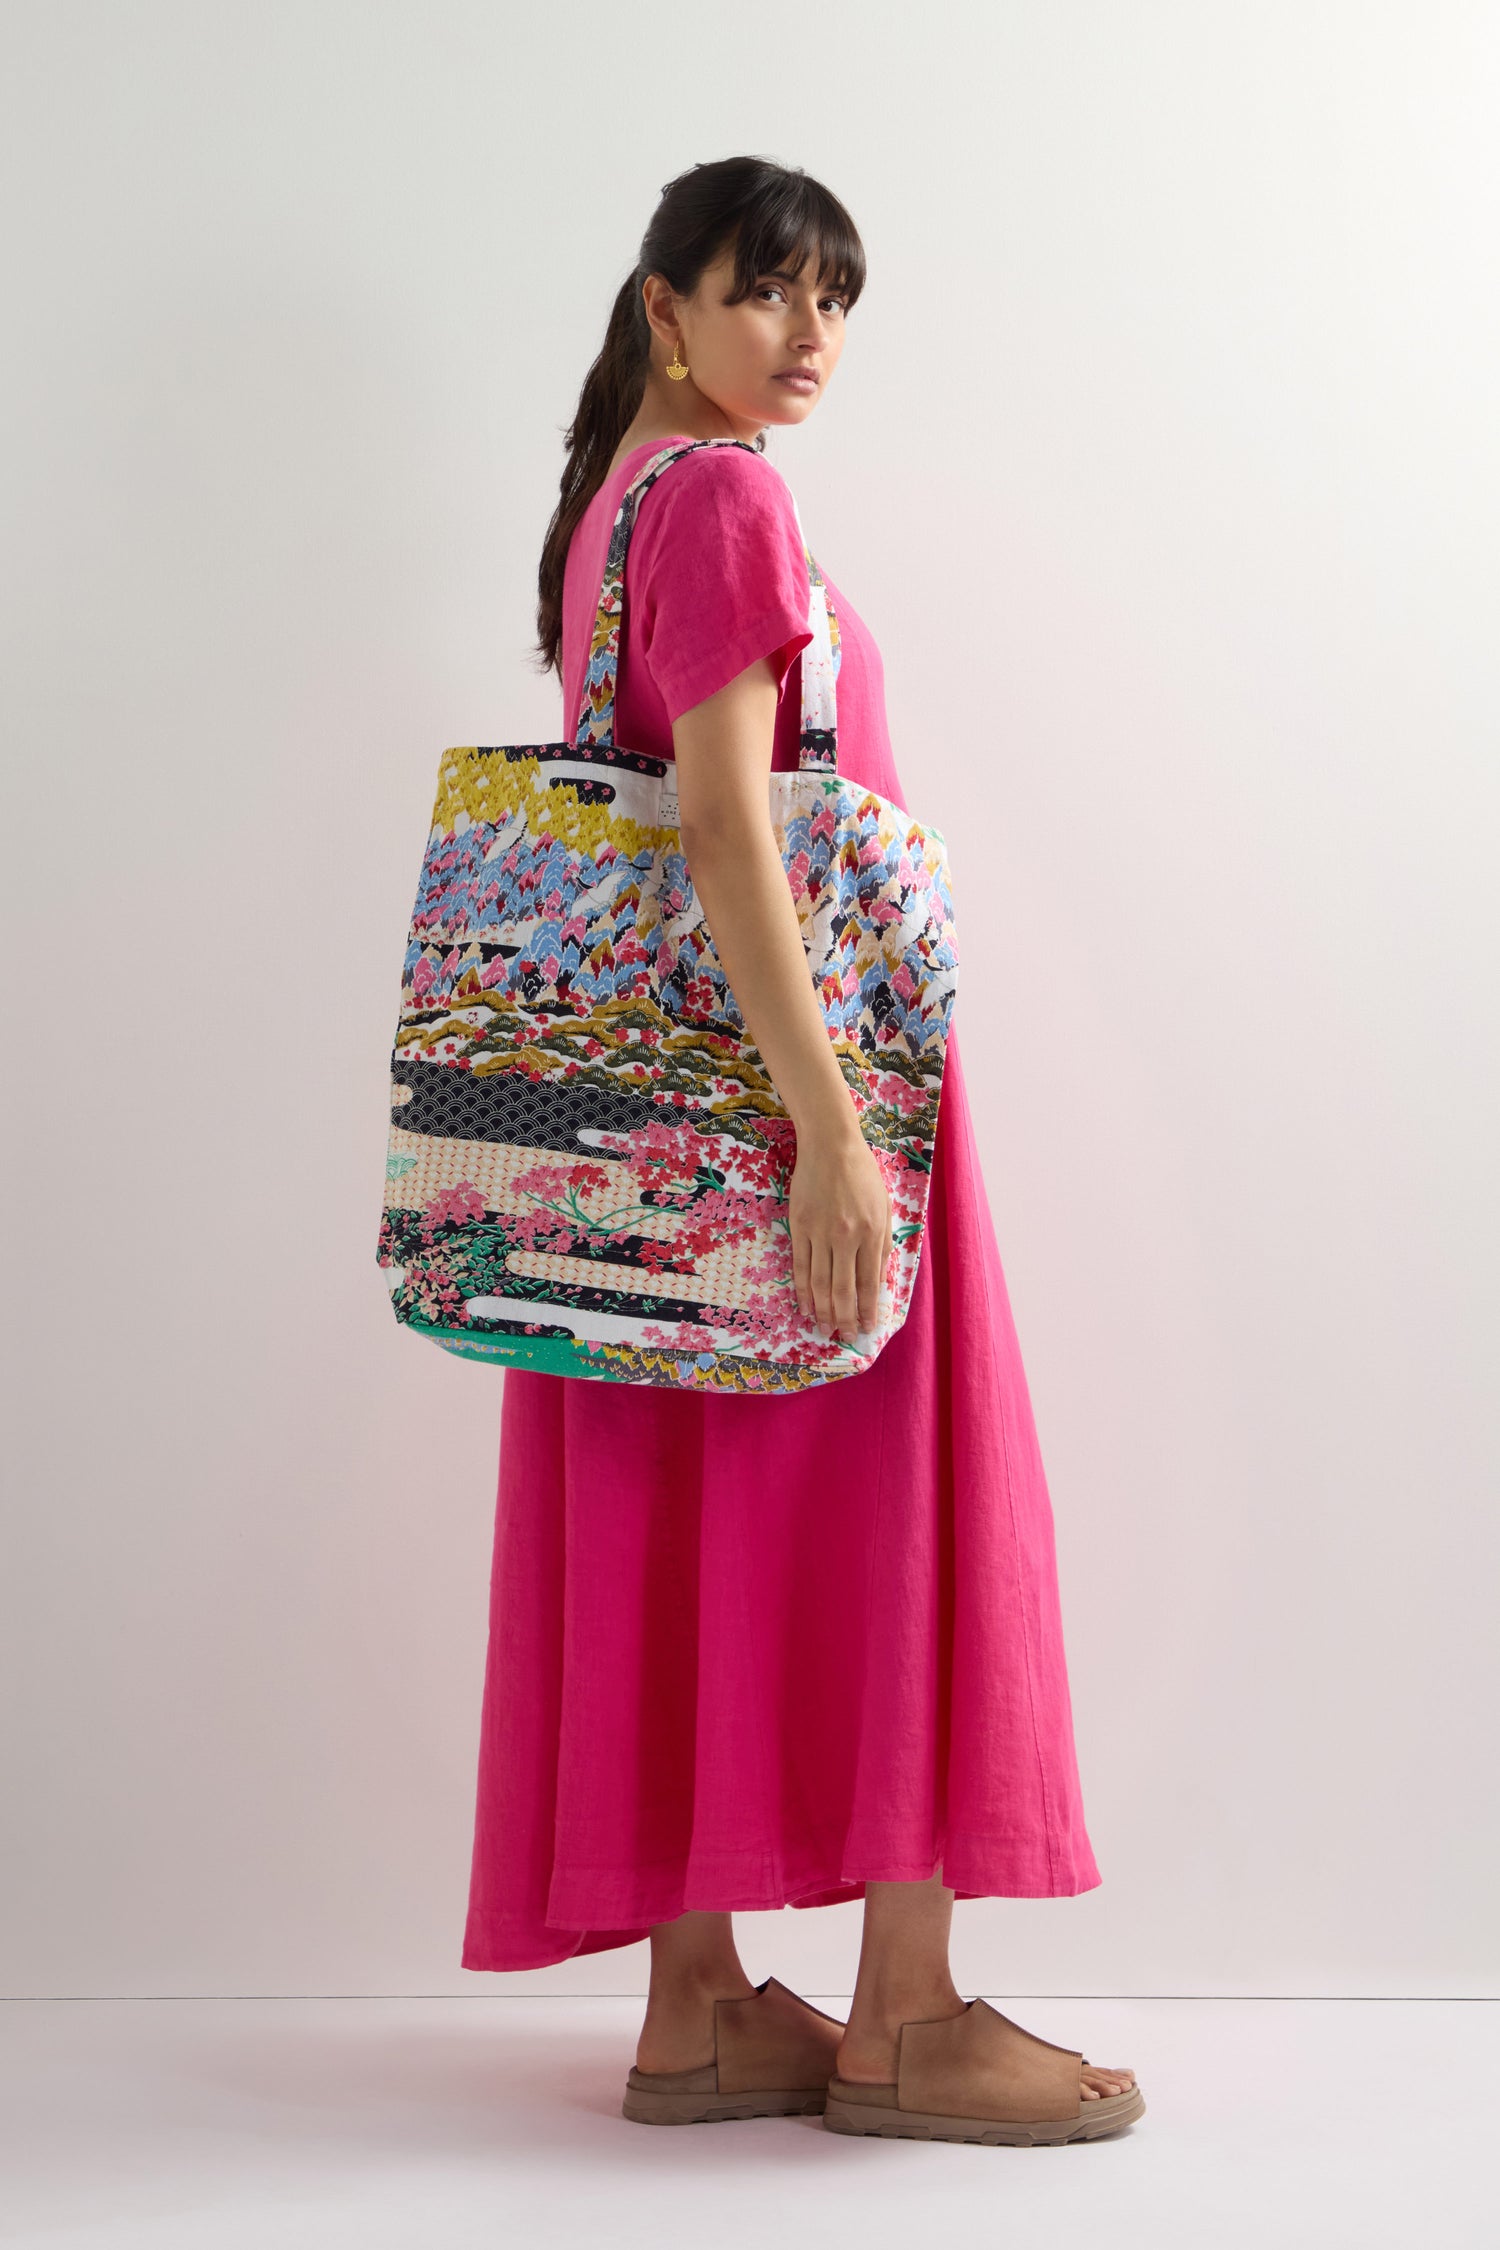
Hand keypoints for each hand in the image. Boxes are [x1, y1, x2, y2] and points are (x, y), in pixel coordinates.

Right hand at [787, 1120, 893, 1341]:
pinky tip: (806, 1306)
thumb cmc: (863, 1176)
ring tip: (825, 1328)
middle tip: (845, 1336)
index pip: (869, 1283)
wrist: (831, 1146)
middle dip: (845, 1318)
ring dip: (823, 1310)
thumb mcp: (884, 1208)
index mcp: (872, 1233)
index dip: (868, 1310)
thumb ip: (882, 1246)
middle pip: (843, 1289)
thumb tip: (877, 1283)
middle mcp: (846, 1237)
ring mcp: (820, 1233)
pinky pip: (800, 1266)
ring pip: (819, 1283)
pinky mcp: (799, 1227)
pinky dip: (802, 1290)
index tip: (867, 1328)